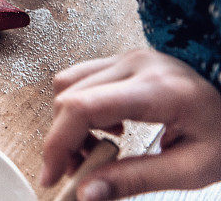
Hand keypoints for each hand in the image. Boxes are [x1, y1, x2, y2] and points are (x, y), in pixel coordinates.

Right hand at [40, 49, 220, 200]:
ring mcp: (128, 57)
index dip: (59, 142)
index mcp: (157, 89)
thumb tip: (87, 193)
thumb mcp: (192, 168)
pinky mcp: (123, 59)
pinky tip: (106, 128)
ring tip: (96, 149)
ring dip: (69, 122)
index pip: (84, 107)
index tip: (53, 175)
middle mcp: (136, 64)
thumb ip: (137, 179)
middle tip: (81, 171)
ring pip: (68, 85)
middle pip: (69, 98)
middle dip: (64, 140)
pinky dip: (79, 107)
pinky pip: (81, 78)